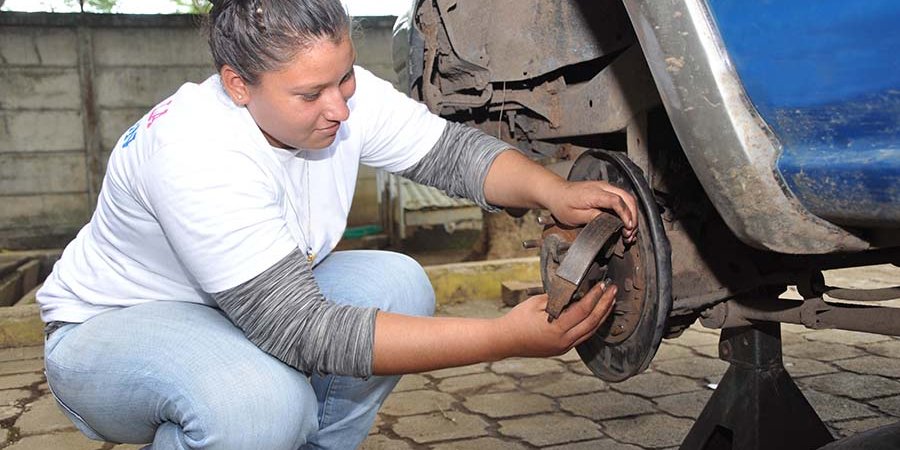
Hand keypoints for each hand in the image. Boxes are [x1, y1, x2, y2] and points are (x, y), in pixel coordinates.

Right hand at [496, 282, 617, 357]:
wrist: (505, 340)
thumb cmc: (517, 320)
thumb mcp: (536, 303)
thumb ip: (557, 298)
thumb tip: (575, 290)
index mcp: (557, 329)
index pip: (583, 310)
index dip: (595, 297)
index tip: (602, 285)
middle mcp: (564, 341)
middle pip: (592, 322)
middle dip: (605, 305)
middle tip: (613, 291)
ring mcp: (564, 347)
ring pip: (591, 331)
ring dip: (602, 315)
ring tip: (610, 302)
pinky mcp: (562, 349)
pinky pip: (583, 337)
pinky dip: (592, 324)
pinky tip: (596, 315)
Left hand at [546, 180, 638, 242]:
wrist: (556, 193)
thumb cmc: (562, 204)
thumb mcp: (575, 216)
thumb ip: (594, 217)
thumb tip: (609, 222)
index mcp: (594, 193)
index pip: (617, 201)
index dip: (625, 214)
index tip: (628, 226)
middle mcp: (602, 187)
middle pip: (627, 197)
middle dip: (633, 216)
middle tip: (630, 232)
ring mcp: (605, 187)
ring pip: (627, 197)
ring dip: (632, 213)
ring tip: (629, 230)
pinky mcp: (606, 190)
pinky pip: (622, 198)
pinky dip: (627, 210)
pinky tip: (625, 223)